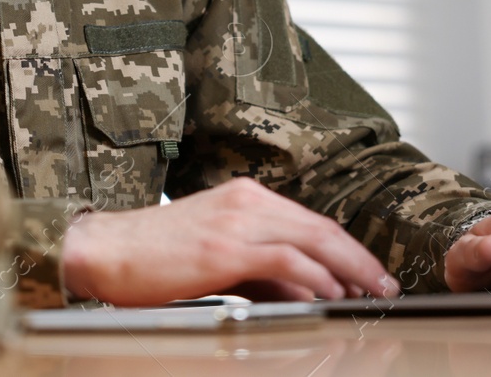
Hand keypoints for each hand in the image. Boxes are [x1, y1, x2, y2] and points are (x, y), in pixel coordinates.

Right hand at [61, 177, 400, 305]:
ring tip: (371, 293)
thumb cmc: (152, 256)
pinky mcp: (225, 246)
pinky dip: (316, 275)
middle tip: (386, 286)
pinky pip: (286, 258)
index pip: (311, 222)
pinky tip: (331, 293)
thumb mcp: (220, 261)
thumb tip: (308, 293)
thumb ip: (264, 274)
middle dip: (360, 258)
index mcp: (244, 198)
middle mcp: (246, 200)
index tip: (370, 273)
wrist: (104, 249)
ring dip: (349, 268)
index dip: (348, 248)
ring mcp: (236, 220)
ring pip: (312, 238)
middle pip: (321, 226)